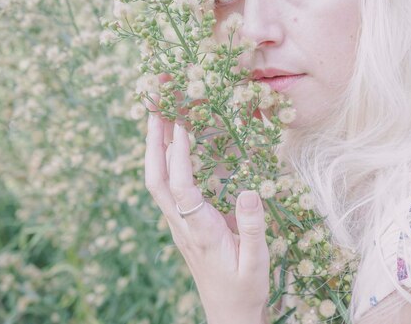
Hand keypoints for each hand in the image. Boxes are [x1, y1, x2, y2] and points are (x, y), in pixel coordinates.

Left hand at [144, 104, 269, 323]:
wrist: (228, 313)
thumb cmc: (244, 288)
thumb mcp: (256, 262)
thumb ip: (252, 228)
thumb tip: (250, 190)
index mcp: (200, 231)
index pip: (183, 188)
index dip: (180, 156)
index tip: (181, 124)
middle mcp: (181, 224)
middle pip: (156, 179)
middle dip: (153, 141)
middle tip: (155, 107)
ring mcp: (177, 224)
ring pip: (156, 182)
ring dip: (154, 147)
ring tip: (158, 116)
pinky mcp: (181, 223)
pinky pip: (166, 187)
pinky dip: (164, 160)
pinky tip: (170, 146)